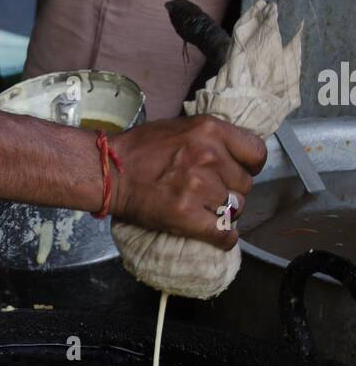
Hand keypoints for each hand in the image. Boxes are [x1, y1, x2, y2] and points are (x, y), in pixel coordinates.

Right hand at [109, 115, 266, 247]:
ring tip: (204, 210)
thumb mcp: (180, 128)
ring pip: (235, 209)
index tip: (238, 172)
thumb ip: (209, 139)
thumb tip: (231, 156)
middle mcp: (209, 156)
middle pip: (245, 185)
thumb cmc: (138, 149)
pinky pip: (223, 233)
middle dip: (231, 192)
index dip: (249, 167)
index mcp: (209, 130)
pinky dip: (223, 238)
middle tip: (211, 194)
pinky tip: (216, 235)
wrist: (108, 171)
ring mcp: (199, 187)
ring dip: (224, 213)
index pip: (256, 152)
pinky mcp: (187, 215)